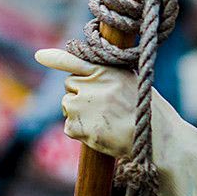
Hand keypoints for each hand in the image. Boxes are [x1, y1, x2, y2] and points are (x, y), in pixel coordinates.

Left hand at [37, 48, 196, 195]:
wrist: (156, 139)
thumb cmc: (150, 112)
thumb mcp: (134, 82)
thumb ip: (111, 76)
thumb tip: (88, 75)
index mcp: (108, 70)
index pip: (75, 60)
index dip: (55, 58)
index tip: (40, 55)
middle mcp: (93, 85)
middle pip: (70, 85)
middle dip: (80, 94)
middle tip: (102, 107)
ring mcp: (84, 105)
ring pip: (68, 105)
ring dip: (79, 113)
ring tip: (104, 122)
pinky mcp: (79, 127)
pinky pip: (69, 127)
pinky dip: (80, 131)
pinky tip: (100, 133)